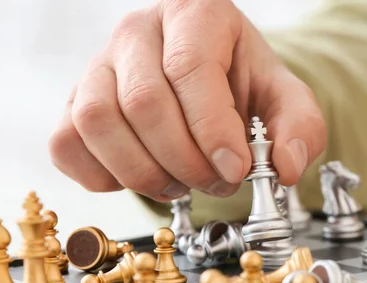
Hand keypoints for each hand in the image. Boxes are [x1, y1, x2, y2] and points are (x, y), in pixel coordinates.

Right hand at [48, 0, 325, 201]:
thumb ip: (300, 128)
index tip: (236, 169)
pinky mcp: (73, 101)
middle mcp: (138, 32)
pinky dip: (103, 176)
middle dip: (185, 161)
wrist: (207, 79)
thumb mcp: (285, 98)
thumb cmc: (242, 84)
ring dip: (144, 172)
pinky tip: (140, 176)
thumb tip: (287, 168)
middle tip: (216, 182)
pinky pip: (66, 143)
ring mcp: (98, 65)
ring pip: (97, 123)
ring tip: (180, 182)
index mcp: (195, 14)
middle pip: (143, 103)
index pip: (191, 69)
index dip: (212, 129)